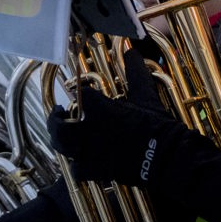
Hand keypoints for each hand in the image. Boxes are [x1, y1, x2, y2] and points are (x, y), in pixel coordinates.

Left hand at [46, 86, 215, 189]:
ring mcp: (89, 151)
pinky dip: (78, 166)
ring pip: (63, 146)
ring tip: (66, 136)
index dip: (81, 94)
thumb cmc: (155, 124)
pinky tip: (83, 162)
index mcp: (99, 108)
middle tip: (60, 115)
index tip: (82, 94)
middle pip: (59, 125)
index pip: (81, 96)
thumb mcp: (145, 95)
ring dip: (61, 140)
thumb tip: (133, 51)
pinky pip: (77, 170)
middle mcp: (88, 129)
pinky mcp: (95, 170)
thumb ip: (136, 73)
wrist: (164, 156)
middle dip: (56, 119)